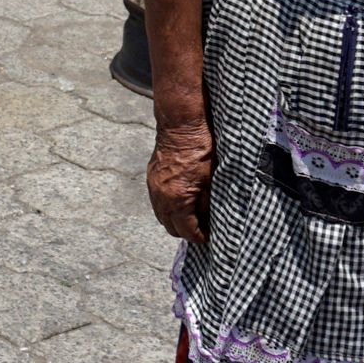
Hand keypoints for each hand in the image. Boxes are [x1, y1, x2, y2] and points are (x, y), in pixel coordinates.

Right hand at [147, 121, 214, 244]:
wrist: (181, 125)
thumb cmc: (201, 149)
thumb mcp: (212, 179)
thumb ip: (208, 203)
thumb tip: (210, 219)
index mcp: (178, 199)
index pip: (187, 231)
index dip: (200, 237)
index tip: (209, 237)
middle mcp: (161, 197)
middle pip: (171, 228)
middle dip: (187, 232)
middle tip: (202, 229)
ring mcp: (153, 188)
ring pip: (162, 217)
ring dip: (176, 221)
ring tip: (192, 217)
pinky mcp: (151, 178)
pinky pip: (158, 203)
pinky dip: (169, 208)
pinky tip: (181, 203)